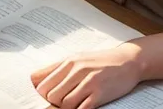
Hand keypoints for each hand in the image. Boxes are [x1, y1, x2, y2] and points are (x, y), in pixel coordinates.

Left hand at [30, 43, 144, 108]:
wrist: (129, 61)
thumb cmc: (102, 61)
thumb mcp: (78, 58)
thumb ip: (56, 68)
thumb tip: (33, 79)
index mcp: (69, 62)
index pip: (42, 83)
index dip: (42, 94)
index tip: (47, 97)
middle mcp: (77, 70)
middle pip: (51, 95)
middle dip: (54, 102)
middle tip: (63, 102)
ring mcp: (89, 82)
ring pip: (64, 104)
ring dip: (66, 108)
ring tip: (75, 103)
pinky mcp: (99, 94)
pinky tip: (83, 106)